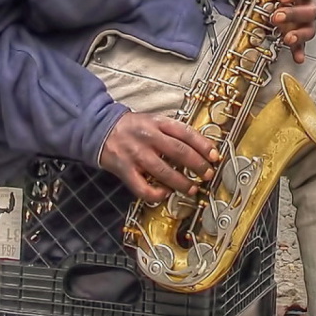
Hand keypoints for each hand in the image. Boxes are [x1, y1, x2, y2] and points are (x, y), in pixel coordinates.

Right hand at [99, 111, 217, 202]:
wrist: (100, 130)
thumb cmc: (133, 127)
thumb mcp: (153, 121)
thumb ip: (172, 132)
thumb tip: (200, 148)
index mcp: (158, 123)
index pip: (186, 133)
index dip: (203, 145)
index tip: (215, 156)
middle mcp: (148, 137)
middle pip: (178, 152)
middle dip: (197, 165)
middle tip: (207, 174)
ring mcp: (136, 155)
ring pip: (163, 172)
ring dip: (181, 183)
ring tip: (193, 188)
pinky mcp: (124, 170)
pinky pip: (142, 187)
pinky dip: (156, 194)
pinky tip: (165, 194)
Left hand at [273, 0, 315, 62]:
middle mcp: (311, 3)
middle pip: (311, 10)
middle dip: (294, 14)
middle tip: (276, 17)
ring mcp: (308, 21)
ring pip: (311, 28)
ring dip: (299, 34)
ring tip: (286, 38)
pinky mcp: (302, 34)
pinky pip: (304, 44)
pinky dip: (300, 51)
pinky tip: (297, 58)